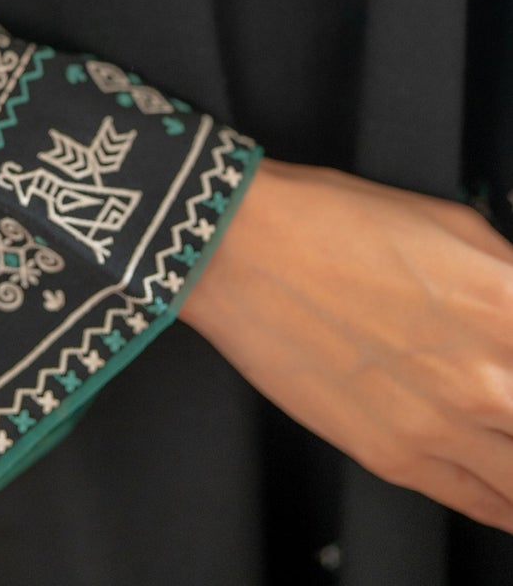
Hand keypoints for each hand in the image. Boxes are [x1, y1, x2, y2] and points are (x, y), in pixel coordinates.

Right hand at [176, 155, 512, 532]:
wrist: (242, 250)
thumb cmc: (335, 221)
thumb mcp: (453, 222)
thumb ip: (512, 276)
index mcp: (509, 304)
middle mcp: (490, 375)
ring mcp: (446, 424)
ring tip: (508, 435)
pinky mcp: (398, 456)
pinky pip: (484, 503)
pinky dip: (508, 506)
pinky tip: (510, 496)